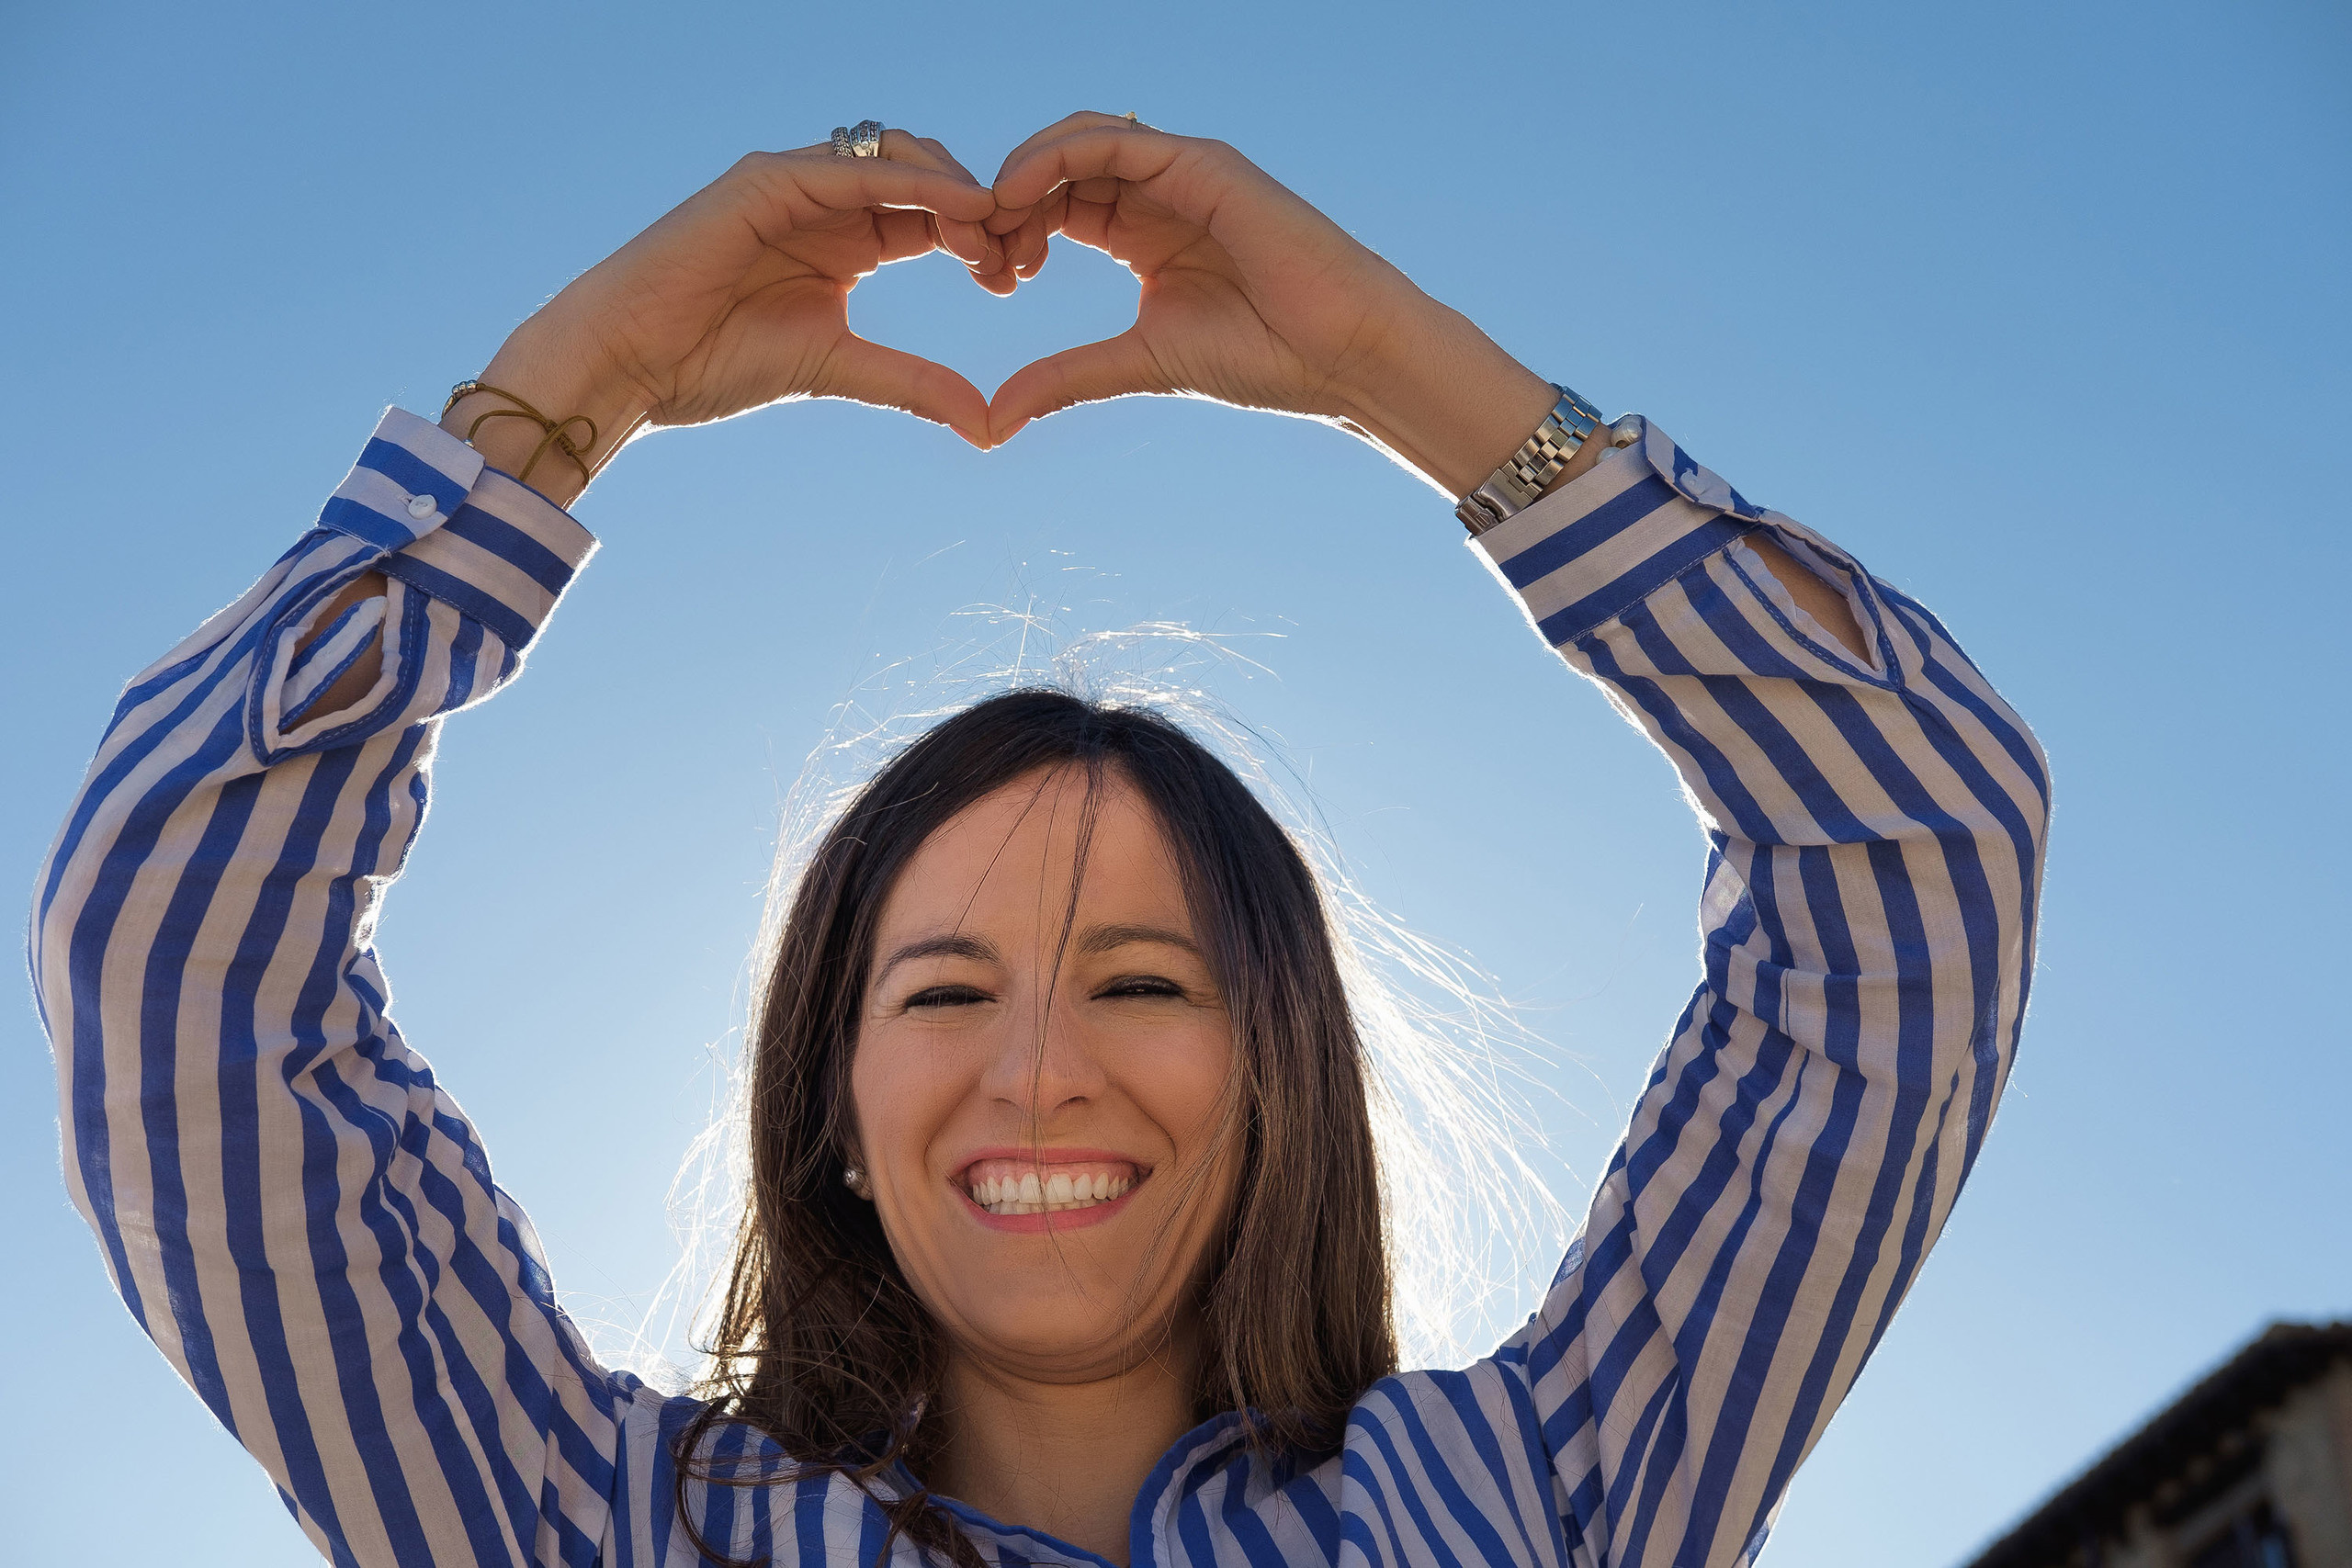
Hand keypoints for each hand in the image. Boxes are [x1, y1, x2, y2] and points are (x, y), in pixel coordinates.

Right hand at [458, 132, 1005, 499]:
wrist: (632, 364)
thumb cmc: (716, 365)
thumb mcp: (839, 369)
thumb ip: (912, 382)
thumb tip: (987, 423)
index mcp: (849, 241)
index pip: (933, 217)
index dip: (980, 237)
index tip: (1016, 276)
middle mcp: (825, 201)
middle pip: (926, 176)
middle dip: (977, 208)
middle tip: (1013, 255)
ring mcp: (794, 182)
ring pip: (896, 157)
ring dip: (952, 188)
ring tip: (991, 232)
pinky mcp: (765, 178)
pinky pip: (851, 168)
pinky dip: (910, 180)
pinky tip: (956, 205)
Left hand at [983, 113, 1558, 494]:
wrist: (1339, 353)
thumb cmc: (1260, 359)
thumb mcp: (1138, 363)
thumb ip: (1065, 377)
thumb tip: (991, 420)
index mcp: (1140, 233)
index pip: (1055, 205)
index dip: (1010, 231)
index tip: (989, 277)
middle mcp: (1156, 192)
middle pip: (1055, 168)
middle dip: (1005, 203)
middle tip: (981, 254)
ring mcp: (1178, 171)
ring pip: (1074, 139)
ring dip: (1022, 174)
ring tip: (993, 222)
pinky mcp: (1198, 163)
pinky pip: (1110, 137)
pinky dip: (1055, 156)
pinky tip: (1021, 195)